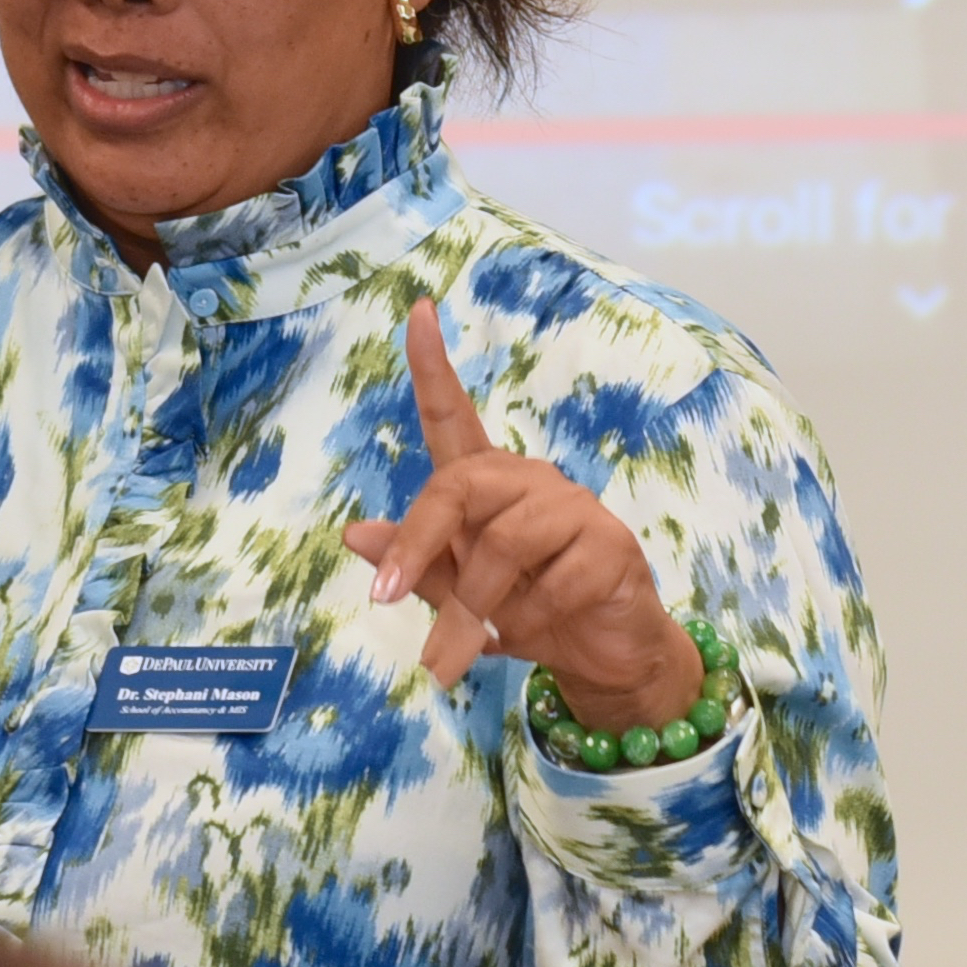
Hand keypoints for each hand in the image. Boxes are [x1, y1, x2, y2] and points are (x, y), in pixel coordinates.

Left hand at [345, 304, 704, 723]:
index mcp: (488, 486)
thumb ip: (416, 565)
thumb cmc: (526, 615)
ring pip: (505, 542)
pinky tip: (533, 632)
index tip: (417, 309)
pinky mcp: (611, 544)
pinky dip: (529, 620)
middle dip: (418, 543)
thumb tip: (355, 532)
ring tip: (468, 647)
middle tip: (386, 601)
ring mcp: (574, 508)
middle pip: (461, 485)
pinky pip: (554, 581)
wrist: (603, 657)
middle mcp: (530, 482)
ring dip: (476, 605)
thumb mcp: (458, 597)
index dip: (433, 364)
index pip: (454, 415)